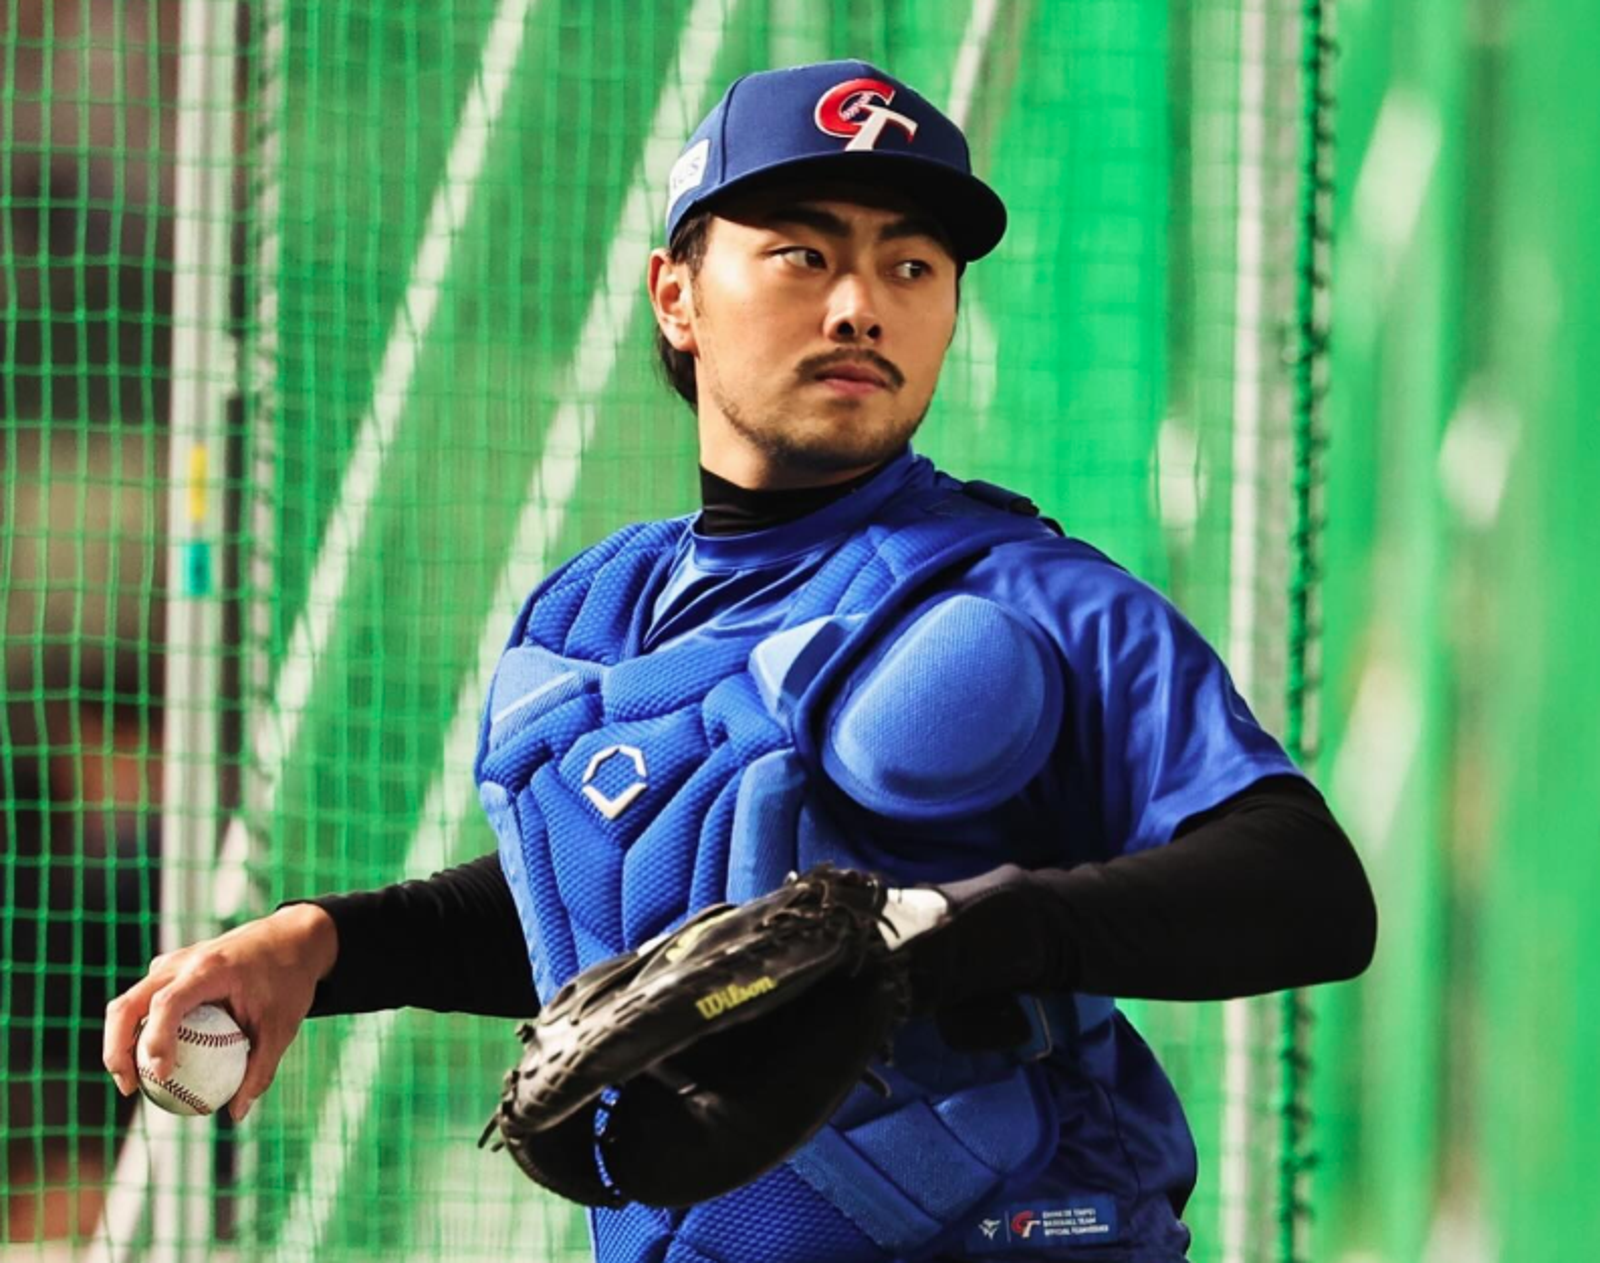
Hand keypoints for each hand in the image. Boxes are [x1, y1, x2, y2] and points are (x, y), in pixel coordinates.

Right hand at [102, 903, 338, 1120]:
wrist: (293, 938)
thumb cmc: (289, 982)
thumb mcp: (283, 1027)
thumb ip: (260, 1070)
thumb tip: (236, 1114)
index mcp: (210, 969)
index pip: (167, 1004)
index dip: (155, 1040)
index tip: (161, 1076)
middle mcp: (182, 962)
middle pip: (128, 1004)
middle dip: (116, 1048)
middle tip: (128, 1088)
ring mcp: (173, 962)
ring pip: (130, 1001)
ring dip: (122, 1041)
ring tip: (133, 1082)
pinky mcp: (172, 968)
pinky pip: (145, 1000)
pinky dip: (139, 1029)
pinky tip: (152, 1061)